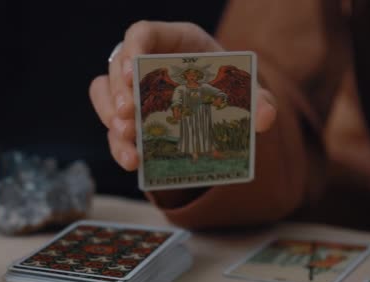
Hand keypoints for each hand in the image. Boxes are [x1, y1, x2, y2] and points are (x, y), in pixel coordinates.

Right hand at [89, 21, 277, 170]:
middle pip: (117, 67)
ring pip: (104, 94)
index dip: (133, 50)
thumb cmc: (228, 85)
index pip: (141, 33)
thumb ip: (258, 99)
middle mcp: (146, 62)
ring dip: (109, 117)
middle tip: (128, 114)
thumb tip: (265, 117)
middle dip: (118, 92)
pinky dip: (118, 144)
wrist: (221, 104)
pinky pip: (112, 125)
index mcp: (172, 42)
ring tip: (127, 138)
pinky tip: (132, 159)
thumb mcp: (245, 88)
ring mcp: (133, 89)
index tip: (133, 73)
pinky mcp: (129, 116)